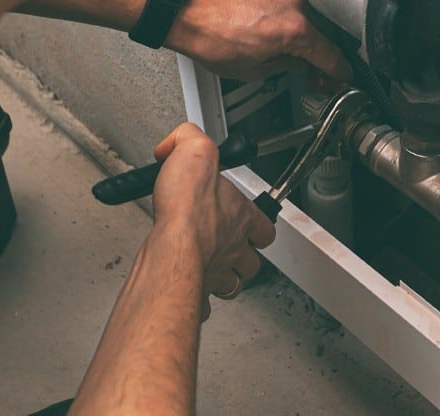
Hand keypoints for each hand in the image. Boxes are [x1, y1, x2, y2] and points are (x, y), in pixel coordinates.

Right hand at [151, 123, 275, 319]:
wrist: (173, 247)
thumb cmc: (188, 208)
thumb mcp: (195, 150)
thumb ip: (189, 137)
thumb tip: (177, 139)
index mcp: (241, 216)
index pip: (265, 225)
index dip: (258, 222)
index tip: (250, 216)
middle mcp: (234, 247)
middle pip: (251, 260)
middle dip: (242, 257)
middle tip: (226, 246)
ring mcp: (217, 273)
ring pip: (232, 284)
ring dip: (224, 278)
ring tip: (210, 268)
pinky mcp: (196, 291)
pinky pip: (203, 303)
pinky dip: (197, 300)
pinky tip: (185, 287)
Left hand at [166, 0, 351, 81]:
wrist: (185, 10)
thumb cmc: (209, 37)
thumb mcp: (253, 70)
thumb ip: (285, 68)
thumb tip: (297, 67)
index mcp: (295, 29)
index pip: (330, 55)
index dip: (338, 72)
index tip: (341, 77)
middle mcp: (293, 3)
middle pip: (318, 33)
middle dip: (315, 55)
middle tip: (308, 72)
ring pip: (302, 16)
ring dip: (296, 33)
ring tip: (276, 50)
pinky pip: (285, 2)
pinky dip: (282, 17)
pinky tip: (265, 30)